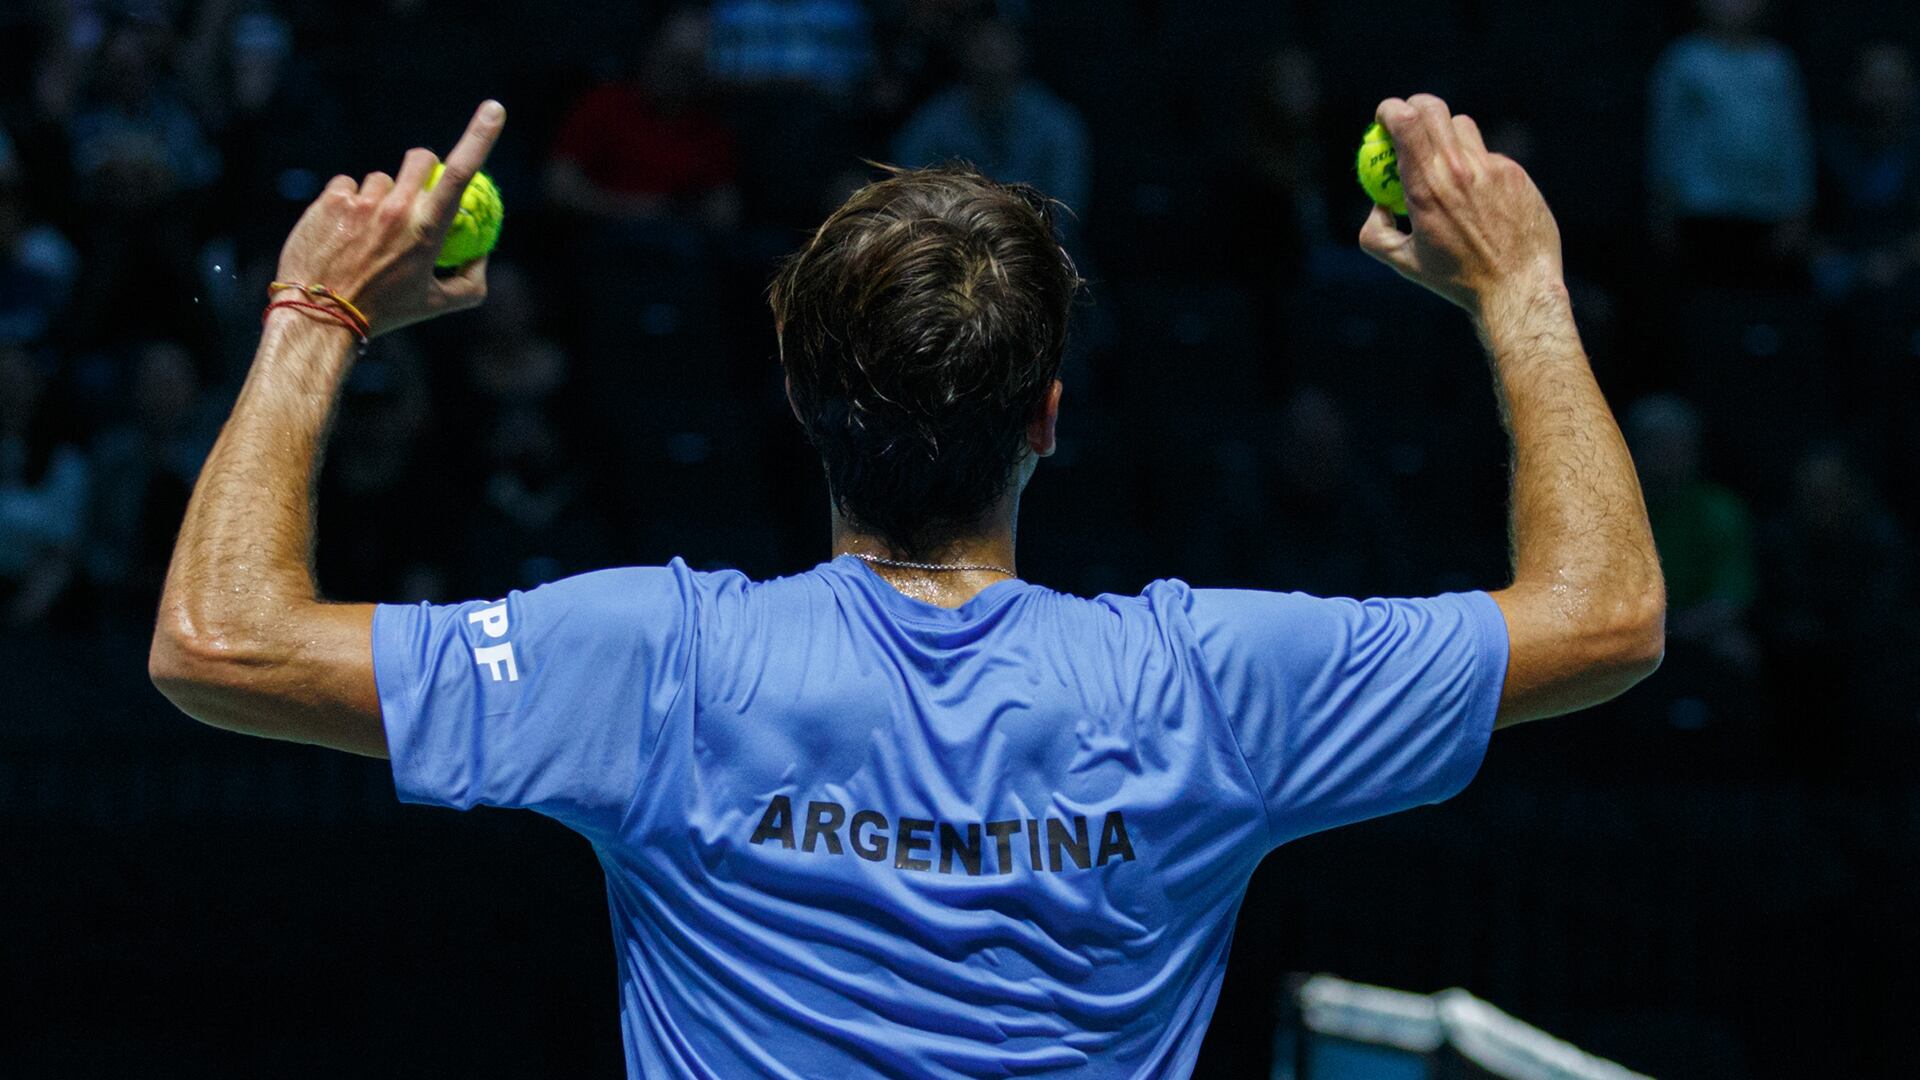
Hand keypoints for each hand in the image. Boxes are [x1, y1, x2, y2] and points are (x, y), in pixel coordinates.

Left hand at [274, 100, 505, 336]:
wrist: (320, 315)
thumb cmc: (384, 312)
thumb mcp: (437, 305)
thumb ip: (471, 280)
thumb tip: (483, 253)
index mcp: (427, 230)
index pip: (461, 173)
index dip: (480, 136)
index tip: (494, 109)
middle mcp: (396, 208)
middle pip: (419, 159)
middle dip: (422, 166)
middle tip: (414, 191)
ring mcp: (361, 201)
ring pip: (380, 178)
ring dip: (380, 196)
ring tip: (367, 233)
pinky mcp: (330, 199)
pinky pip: (347, 185)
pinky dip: (349, 202)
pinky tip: (342, 230)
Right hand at [1357, 95, 1562, 315]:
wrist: (1518, 288)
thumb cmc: (1457, 279)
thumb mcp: (1404, 262)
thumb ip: (1375, 231)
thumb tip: (1377, 205)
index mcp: (1426, 188)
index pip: (1405, 122)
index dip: (1390, 110)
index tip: (1385, 116)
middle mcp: (1459, 170)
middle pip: (1433, 108)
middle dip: (1414, 107)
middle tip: (1408, 121)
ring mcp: (1491, 168)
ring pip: (1462, 127)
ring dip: (1446, 136)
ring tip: (1444, 166)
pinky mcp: (1515, 174)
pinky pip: (1487, 156)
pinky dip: (1474, 167)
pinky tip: (1479, 199)